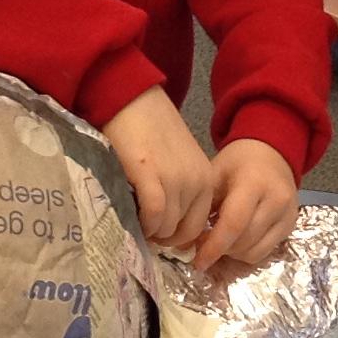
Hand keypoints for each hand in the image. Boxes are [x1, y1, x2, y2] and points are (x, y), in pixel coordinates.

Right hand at [102, 88, 213, 253]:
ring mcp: (175, 179)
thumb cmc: (150, 130)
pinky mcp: (151, 175)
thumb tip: (170, 225)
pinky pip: (153, 215)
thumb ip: (181, 189)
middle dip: (165, 238)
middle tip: (146, 232)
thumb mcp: (178, 162)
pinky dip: (143, 223)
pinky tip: (132, 217)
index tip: (160, 234)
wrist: (132, 99)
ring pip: (167, 227)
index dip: (178, 237)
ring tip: (136, 222)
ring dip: (151, 231)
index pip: (199, 225)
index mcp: (205, 179)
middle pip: (184, 231)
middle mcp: (196, 181)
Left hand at [194, 138, 298, 270]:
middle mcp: (276, 200)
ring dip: (233, 253)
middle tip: (203, 244)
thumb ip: (203, 207)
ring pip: (255, 252)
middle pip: (244, 242)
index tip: (197, 261)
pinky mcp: (291, 225)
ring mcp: (287, 214)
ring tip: (221, 239)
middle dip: (220, 250)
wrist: (271, 154)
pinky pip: (265, 252)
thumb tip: (186, 244)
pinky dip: (247, 252)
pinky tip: (237, 238)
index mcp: (254, 183)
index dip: (214, 247)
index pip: (234, 224)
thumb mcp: (215, 175)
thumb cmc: (236, 163)